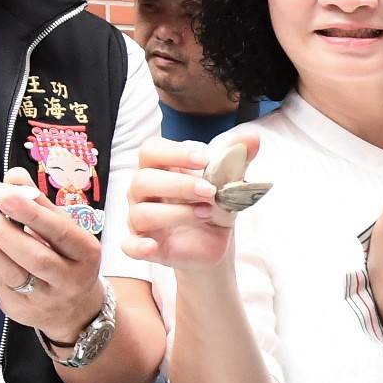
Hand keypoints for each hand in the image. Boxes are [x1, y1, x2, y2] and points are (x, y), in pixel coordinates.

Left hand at [0, 167, 109, 342]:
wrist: (74, 309)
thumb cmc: (67, 258)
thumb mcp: (64, 230)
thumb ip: (39, 203)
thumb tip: (14, 176)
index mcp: (86, 253)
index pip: (60, 232)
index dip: (32, 213)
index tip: (4, 194)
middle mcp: (69, 279)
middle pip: (34, 257)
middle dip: (2, 232)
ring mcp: (43, 298)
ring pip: (9, 272)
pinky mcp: (18, 309)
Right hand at [123, 136, 242, 269]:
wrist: (215, 238)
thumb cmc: (213, 201)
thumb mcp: (228, 180)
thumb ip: (237, 157)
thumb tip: (253, 136)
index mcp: (159, 167)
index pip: (151, 150)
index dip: (174, 152)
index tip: (204, 158)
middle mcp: (142, 190)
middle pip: (143, 180)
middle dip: (179, 185)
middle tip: (211, 191)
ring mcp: (139, 218)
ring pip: (142, 213)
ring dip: (175, 213)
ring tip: (206, 214)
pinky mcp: (143, 245)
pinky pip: (130, 246)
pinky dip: (138, 246)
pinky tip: (152, 246)